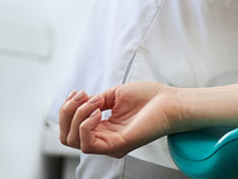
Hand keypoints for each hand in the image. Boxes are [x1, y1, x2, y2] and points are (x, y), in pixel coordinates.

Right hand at [58, 82, 180, 157]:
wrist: (171, 101)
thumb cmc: (149, 98)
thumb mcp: (114, 95)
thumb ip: (95, 101)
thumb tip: (80, 103)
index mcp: (103, 129)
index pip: (71, 128)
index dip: (67, 109)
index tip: (78, 91)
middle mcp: (104, 139)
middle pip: (66, 137)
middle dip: (67, 112)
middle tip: (83, 95)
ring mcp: (110, 144)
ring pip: (73, 141)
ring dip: (77, 116)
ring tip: (95, 102)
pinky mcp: (117, 146)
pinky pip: (88, 145)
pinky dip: (86, 125)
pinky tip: (98, 112)